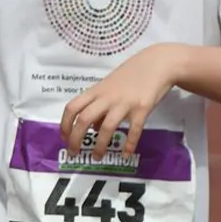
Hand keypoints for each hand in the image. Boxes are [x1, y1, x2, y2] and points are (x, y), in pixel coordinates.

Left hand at [59, 43, 183, 157]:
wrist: (156, 64)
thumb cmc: (131, 75)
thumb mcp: (109, 87)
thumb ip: (99, 105)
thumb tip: (93, 128)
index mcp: (96, 91)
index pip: (72, 107)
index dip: (65, 124)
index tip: (64, 138)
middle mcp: (107, 98)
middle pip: (84, 119)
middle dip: (75, 139)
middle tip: (74, 153)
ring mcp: (124, 103)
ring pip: (106, 128)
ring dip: (100, 145)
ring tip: (97, 157)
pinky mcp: (142, 109)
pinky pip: (134, 130)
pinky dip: (129, 145)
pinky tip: (126, 155)